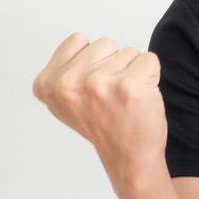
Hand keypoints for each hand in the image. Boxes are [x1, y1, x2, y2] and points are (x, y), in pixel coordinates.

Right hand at [31, 32, 167, 188]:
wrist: (129, 157)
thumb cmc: (103, 124)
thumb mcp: (65, 99)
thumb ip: (64, 70)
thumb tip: (78, 41)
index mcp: (48, 84)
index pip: (78, 40)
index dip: (91, 60)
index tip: (91, 88)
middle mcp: (69, 83)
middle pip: (105, 43)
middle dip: (112, 64)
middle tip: (111, 96)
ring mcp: (98, 84)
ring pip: (128, 52)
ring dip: (131, 72)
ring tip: (124, 99)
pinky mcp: (129, 85)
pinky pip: (149, 59)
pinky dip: (151, 75)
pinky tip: (140, 99)